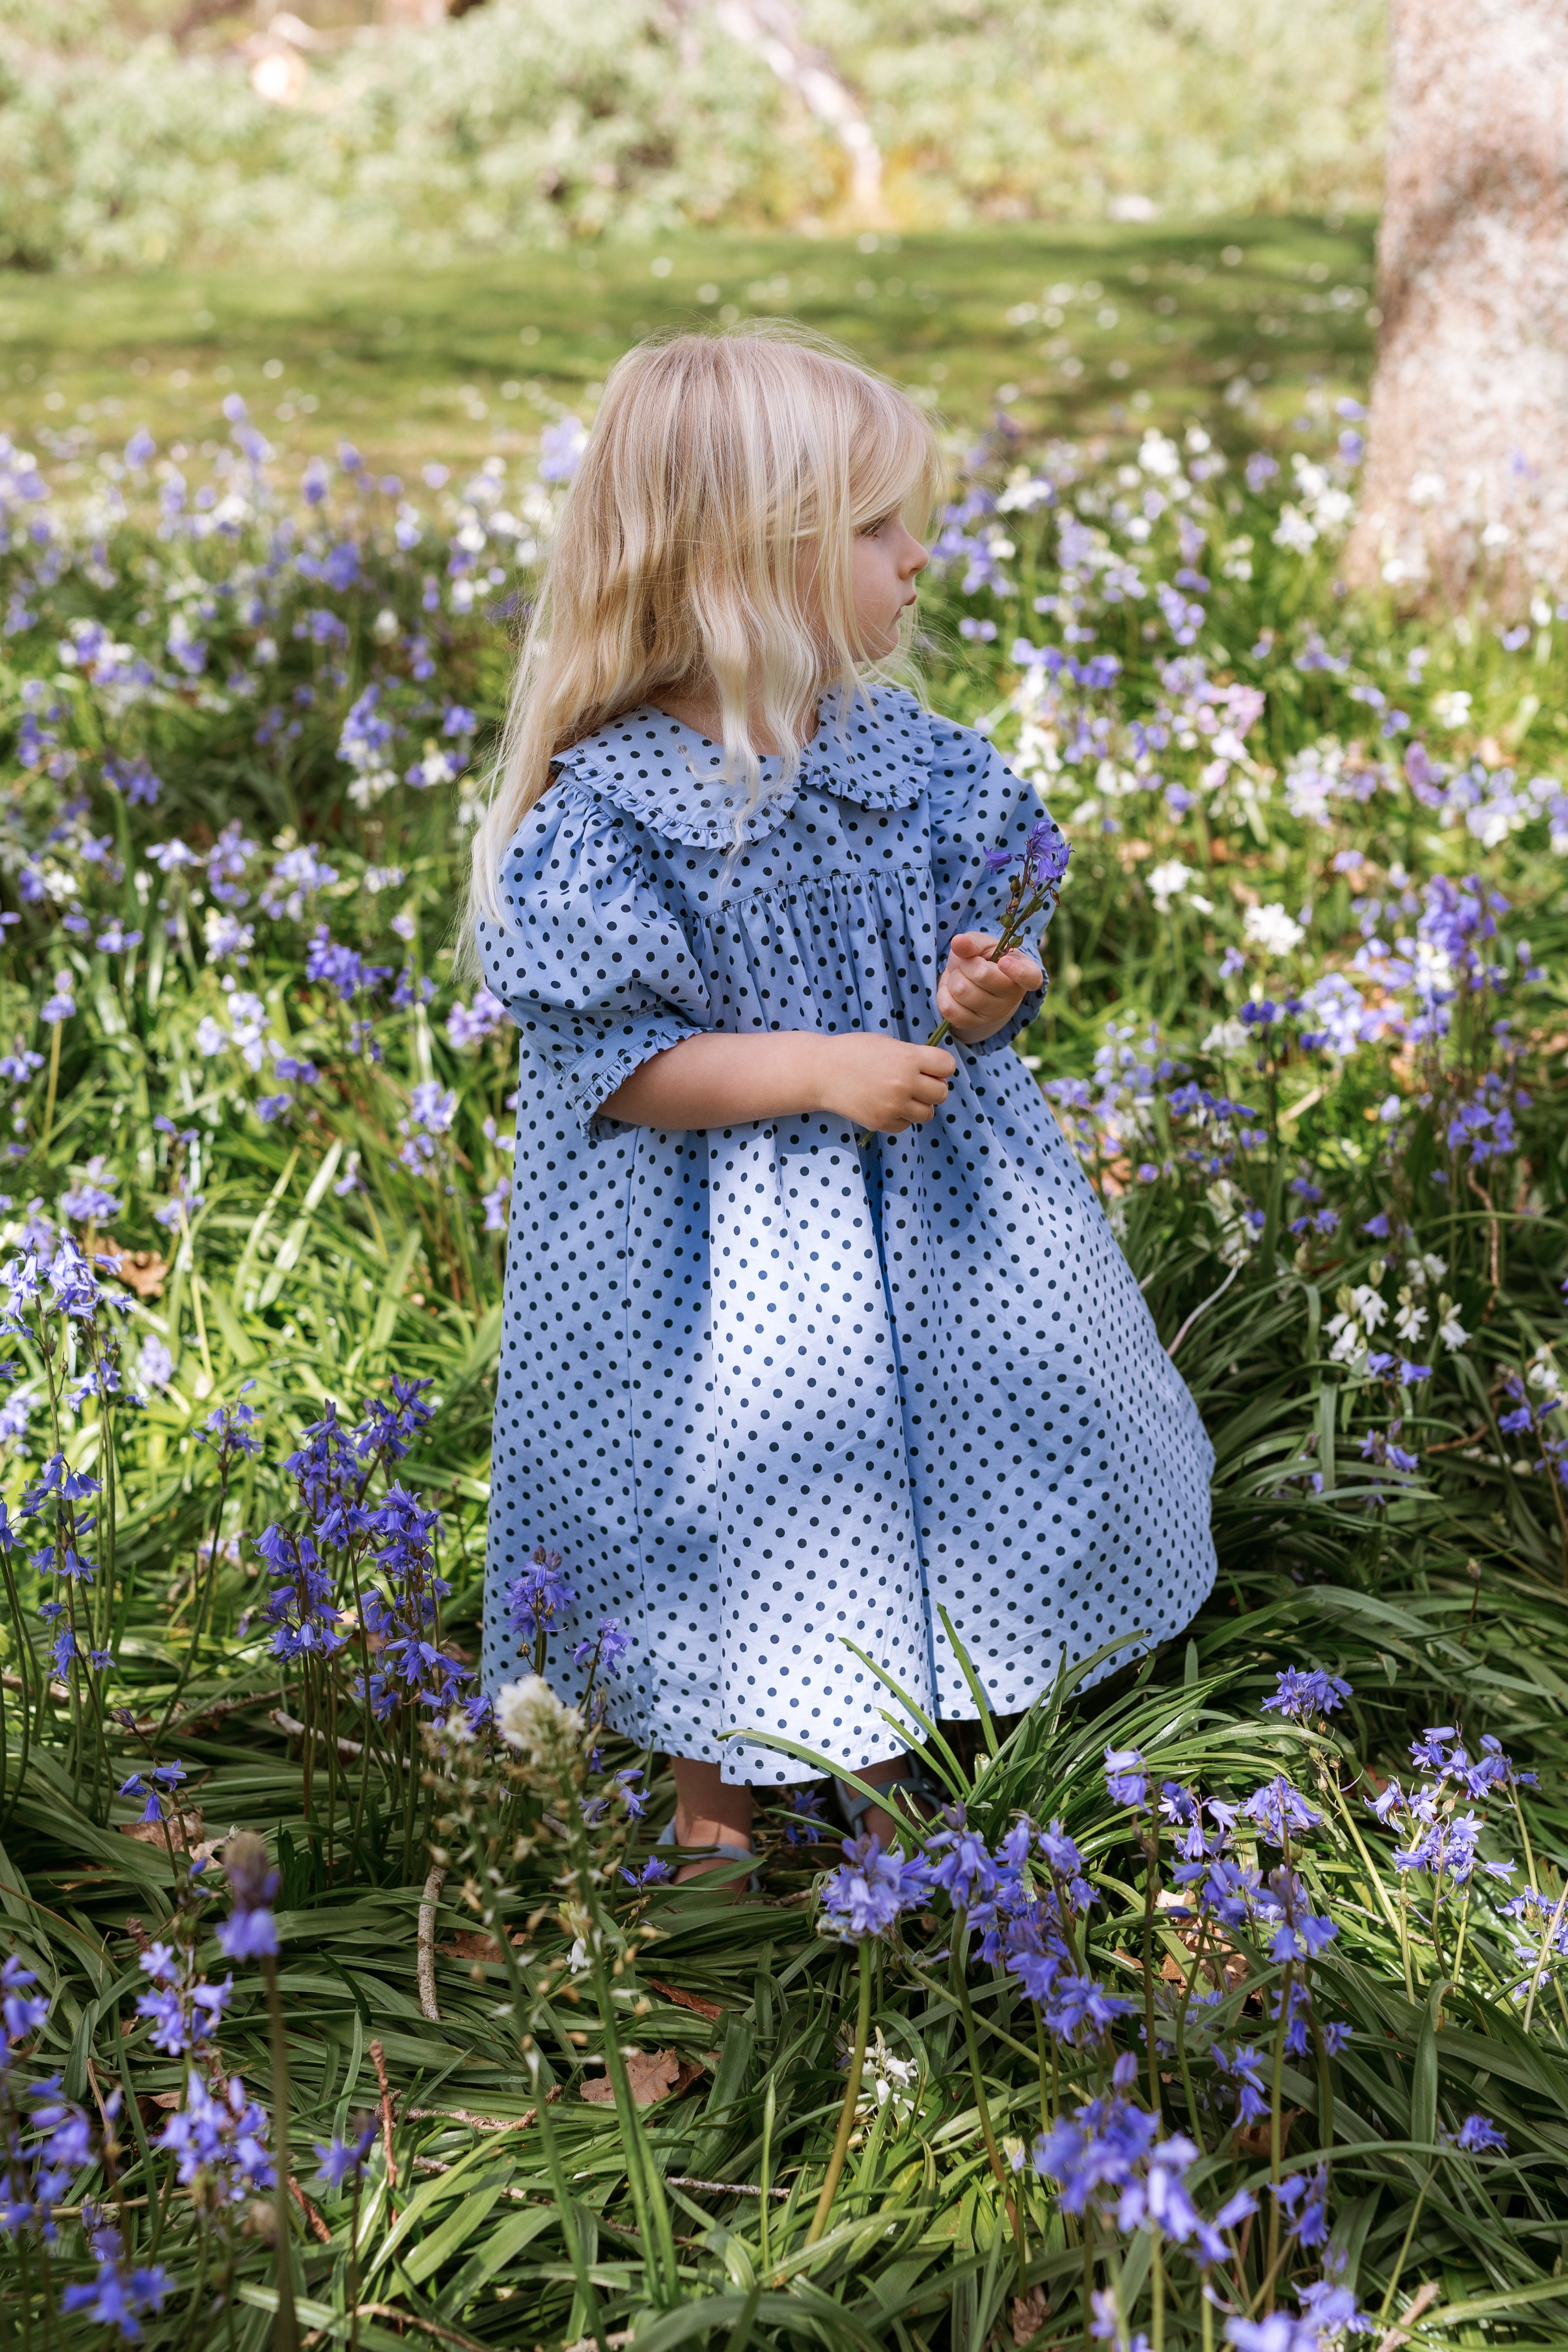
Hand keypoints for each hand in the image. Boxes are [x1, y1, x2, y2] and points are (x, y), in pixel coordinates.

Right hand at [814, 1035, 956, 1133]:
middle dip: (932, 1088)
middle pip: (942, 1093)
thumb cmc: (855, 1052)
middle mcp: (904, 1083)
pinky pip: (907, 1125)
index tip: (930, 1067)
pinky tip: (886, 1105)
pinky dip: (901, 1117)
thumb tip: (938, 1074)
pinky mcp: (882, 1123)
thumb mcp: (888, 1044)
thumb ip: (914, 1057)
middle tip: (916, 1083)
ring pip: (928, 1113)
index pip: (948, 1066)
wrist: (822, 1072)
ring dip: (919, 1105)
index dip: (940, 1066)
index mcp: (908, 1058)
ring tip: (901, 1096)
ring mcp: (893, 1106)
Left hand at [937, 930, 1042, 1042]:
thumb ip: (972, 943)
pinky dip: (943, 994)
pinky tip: (951, 990)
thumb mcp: (981, 945)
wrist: (970, 980)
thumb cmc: (982, 958)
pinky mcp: (974, 1024)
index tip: (1004, 962)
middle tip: (970, 964)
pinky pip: (949, 1009)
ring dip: (953, 978)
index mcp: (1026, 970)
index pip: (1030, 977)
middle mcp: (1014, 996)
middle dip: (967, 963)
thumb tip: (958, 942)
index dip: (1018, 972)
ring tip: (962, 977)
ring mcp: (995, 1014)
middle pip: (981, 975)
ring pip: (962, 991)